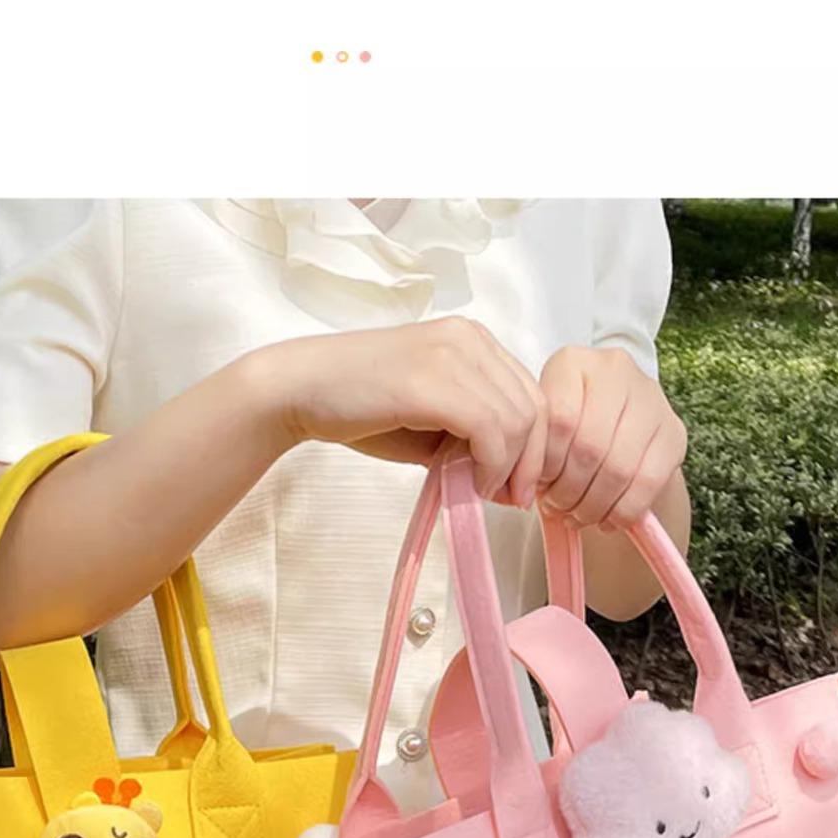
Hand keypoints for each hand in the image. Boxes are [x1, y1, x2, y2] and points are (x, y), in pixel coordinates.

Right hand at [258, 317, 547, 504]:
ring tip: (483, 493)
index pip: (533, 394)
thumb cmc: (360, 408)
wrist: (300, 390)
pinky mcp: (432, 380)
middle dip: (531, 463)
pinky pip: (490, 429)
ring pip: (518, 420)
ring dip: (510, 468)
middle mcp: (469, 338)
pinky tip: (471, 484)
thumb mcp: (431, 419)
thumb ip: (471, 434)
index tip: (517, 486)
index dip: (536, 447)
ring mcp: (452, 354)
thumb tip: (510, 476)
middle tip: (510, 499)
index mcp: (473, 339)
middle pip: (535, 408)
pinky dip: (491, 465)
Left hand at [537, 346, 686, 530]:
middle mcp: (617, 370)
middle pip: (589, 447)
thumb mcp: (542, 426)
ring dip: (592, 505)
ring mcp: (652, 398)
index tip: (535, 486)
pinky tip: (606, 520)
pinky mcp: (675, 432)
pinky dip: (622, 511)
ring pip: (618, 468)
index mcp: (573, 362)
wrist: (616, 424)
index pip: (558, 420)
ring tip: (575, 517)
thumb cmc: (565, 429)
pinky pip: (648, 483)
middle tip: (555, 509)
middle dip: (567, 491)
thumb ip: (534, 448)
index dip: (544, 464)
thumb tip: (527, 491)